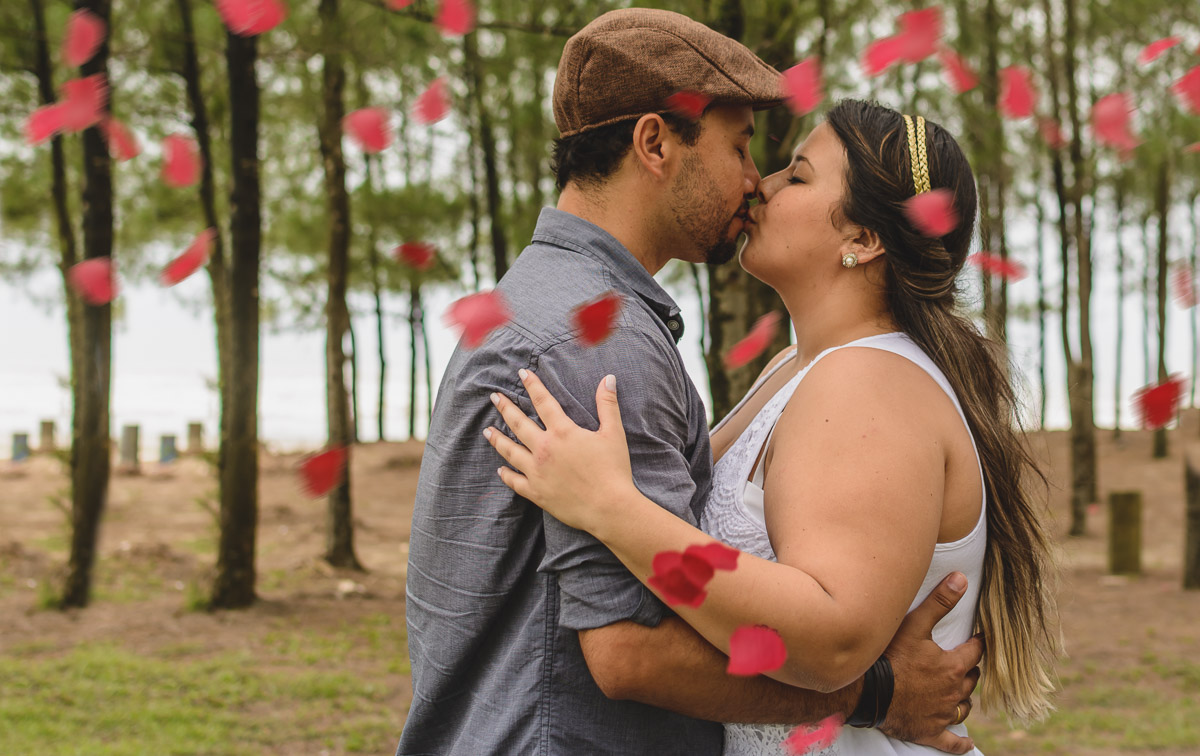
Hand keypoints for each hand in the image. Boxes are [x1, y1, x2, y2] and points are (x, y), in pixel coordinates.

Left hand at [485, 368, 634, 533]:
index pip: (543, 402)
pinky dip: (506, 475)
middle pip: (518, 423)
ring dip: (497, 439)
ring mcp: (537, 471)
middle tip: (494, 397)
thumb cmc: (613, 470)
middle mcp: (544, 449)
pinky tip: (500, 470)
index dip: (533, 385)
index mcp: (562, 432)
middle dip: (505, 408)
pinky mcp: (536, 492)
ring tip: (487, 431)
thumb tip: (607, 378)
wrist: (608, 507)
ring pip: (510, 451)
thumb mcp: (613, 433)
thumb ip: (607, 404)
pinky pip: (515, 481)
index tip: (522, 373)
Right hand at [878, 572, 982, 753]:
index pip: (974, 652)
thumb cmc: (890, 657)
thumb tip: (962, 579)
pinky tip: (966, 743)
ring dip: (963, 698)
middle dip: (969, 670)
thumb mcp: (914, 625)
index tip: (977, 638)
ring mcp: (942, 714)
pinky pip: (951, 742)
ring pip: (963, 707)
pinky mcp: (930, 731)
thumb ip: (939, 602)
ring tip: (959, 691)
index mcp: (953, 666)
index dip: (976, 643)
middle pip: (971, 680)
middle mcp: (953, 691)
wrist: (869, 693)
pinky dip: (960, 742)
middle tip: (963, 662)